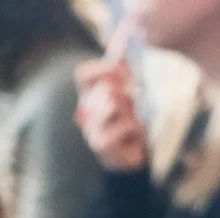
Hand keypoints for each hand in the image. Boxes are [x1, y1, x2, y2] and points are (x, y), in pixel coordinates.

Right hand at [75, 58, 148, 173]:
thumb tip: (121, 57)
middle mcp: (86, 112)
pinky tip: (136, 135)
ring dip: (131, 111)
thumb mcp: (129, 97)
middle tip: (135, 102)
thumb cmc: (131, 125)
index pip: (83, 74)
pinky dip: (136, 127)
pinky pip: (124, 124)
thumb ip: (123, 77)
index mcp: (89, 98)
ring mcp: (90, 129)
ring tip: (134, 121)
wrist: (134, 158)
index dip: (104, 68)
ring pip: (112, 103)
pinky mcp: (102, 145)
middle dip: (125, 92)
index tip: (123, 70)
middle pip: (103, 87)